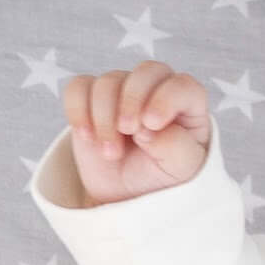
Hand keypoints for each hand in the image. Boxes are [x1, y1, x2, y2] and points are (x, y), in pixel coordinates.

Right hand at [62, 62, 211, 204]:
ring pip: (108, 82)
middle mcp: (156, 90)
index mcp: (187, 104)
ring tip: (111, 153)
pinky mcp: (91, 97)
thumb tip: (149, 130)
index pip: (182, 85)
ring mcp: (122, 90)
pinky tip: (87, 137)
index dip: (166, 98)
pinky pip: (78, 88)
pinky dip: (78, 111)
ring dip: (105, 119)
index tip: (151, 124)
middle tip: (128, 130)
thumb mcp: (180, 170)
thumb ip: (176, 148)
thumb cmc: (161, 176)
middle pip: (146, 72)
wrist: (127, 193)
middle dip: (133, 99)